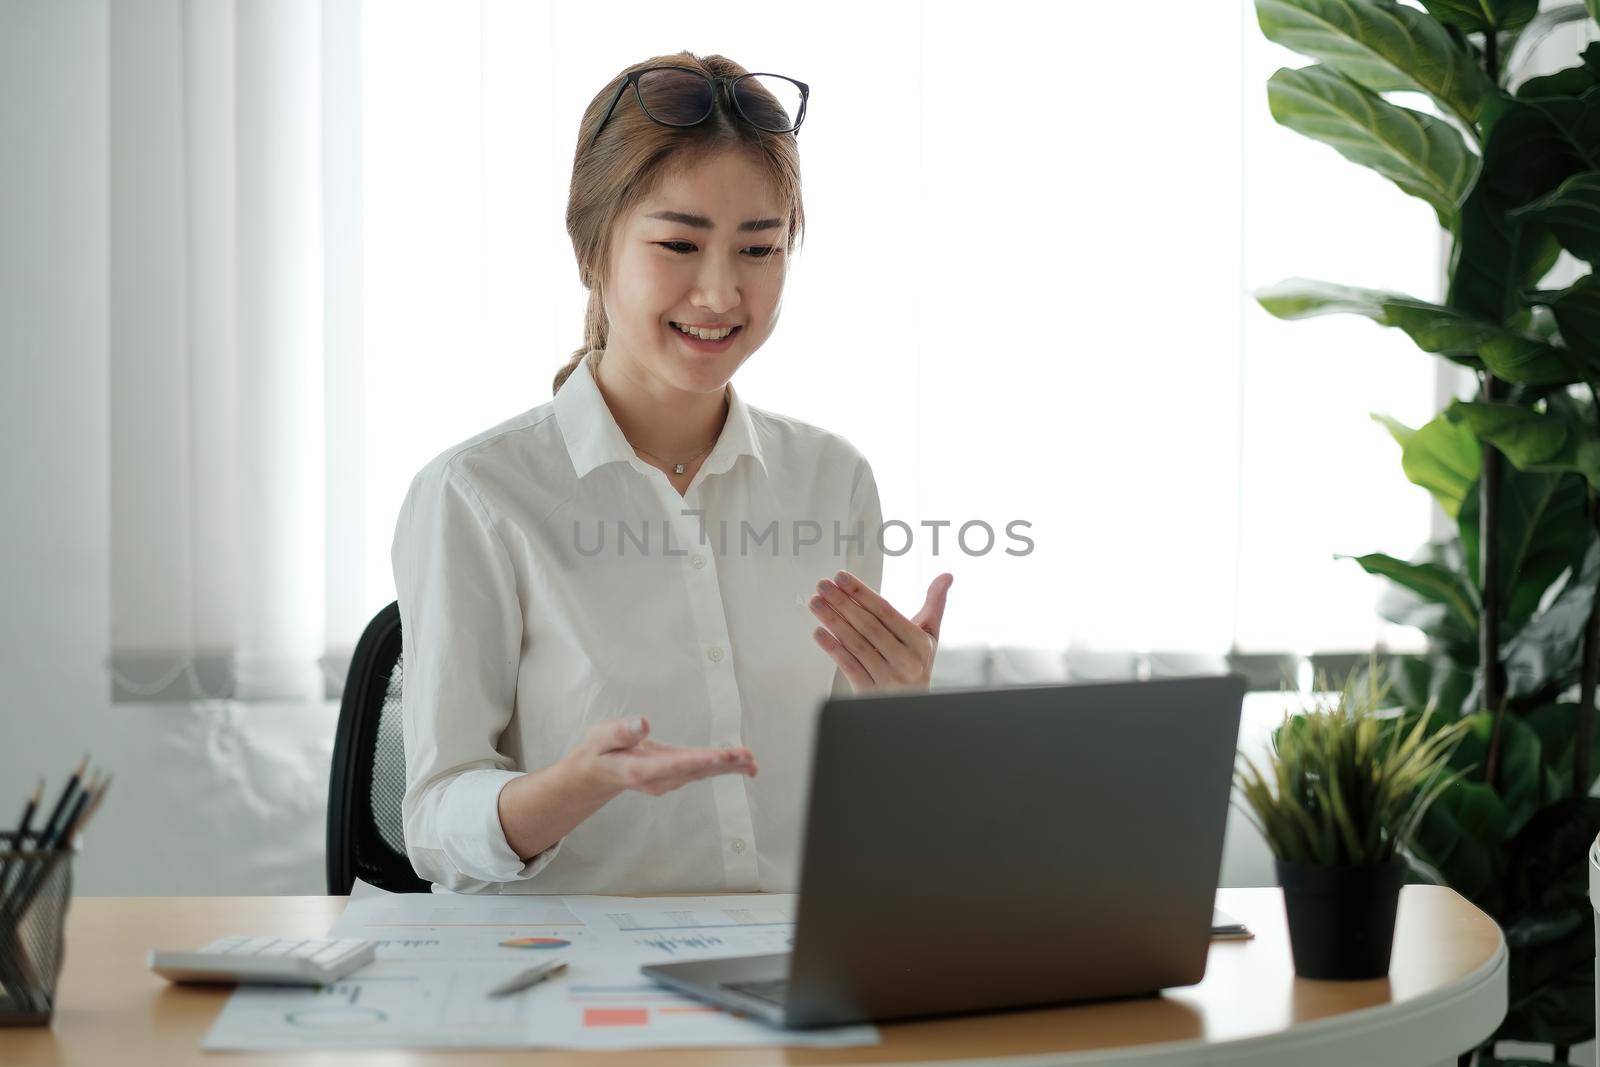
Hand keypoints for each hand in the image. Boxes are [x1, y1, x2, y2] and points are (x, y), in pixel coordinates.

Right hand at [574, 716, 756, 797]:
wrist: (599, 774)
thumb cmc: (600, 751)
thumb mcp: (600, 737)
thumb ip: (620, 732)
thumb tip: (643, 723)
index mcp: (639, 770)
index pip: (672, 765)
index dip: (696, 760)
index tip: (718, 755)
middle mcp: (658, 780)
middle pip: (694, 771)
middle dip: (722, 764)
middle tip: (748, 758)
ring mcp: (669, 781)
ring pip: (703, 773)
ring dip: (729, 767)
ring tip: (753, 762)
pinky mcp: (676, 776)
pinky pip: (703, 771)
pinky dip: (724, 767)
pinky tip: (744, 765)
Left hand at [809, 571, 952, 693]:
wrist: (911, 708)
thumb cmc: (916, 666)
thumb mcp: (929, 638)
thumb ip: (935, 605)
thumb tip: (947, 576)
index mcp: (920, 644)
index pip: (886, 612)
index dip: (862, 593)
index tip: (841, 577)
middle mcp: (906, 661)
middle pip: (869, 626)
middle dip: (842, 602)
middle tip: (822, 585)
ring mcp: (888, 679)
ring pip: (856, 644)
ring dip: (833, 620)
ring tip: (815, 602)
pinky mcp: (871, 693)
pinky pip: (849, 666)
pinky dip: (833, 648)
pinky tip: (819, 632)